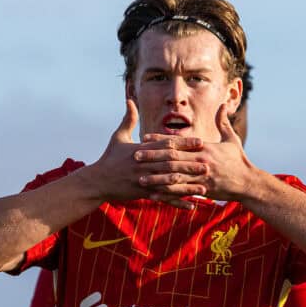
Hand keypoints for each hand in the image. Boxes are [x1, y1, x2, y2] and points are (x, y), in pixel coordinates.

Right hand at [89, 100, 209, 206]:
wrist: (97, 181)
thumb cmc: (109, 158)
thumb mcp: (118, 137)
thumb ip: (128, 119)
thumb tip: (129, 100)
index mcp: (142, 150)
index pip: (167, 145)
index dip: (184, 143)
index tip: (200, 142)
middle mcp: (145, 165)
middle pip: (171, 164)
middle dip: (190, 164)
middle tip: (208, 163)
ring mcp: (144, 180)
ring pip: (170, 183)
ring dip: (188, 186)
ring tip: (204, 187)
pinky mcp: (143, 193)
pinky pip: (164, 198)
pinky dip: (178, 203)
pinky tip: (192, 206)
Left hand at [136, 104, 254, 201]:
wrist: (248, 182)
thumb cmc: (239, 161)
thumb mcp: (232, 140)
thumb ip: (223, 122)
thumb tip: (222, 105)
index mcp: (204, 147)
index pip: (178, 141)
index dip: (160, 140)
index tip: (145, 137)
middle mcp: (200, 161)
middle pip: (172, 158)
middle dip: (152, 157)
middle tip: (135, 155)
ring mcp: (201, 176)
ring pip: (174, 176)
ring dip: (156, 177)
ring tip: (140, 178)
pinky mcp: (202, 190)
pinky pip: (181, 192)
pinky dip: (167, 194)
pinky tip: (154, 195)